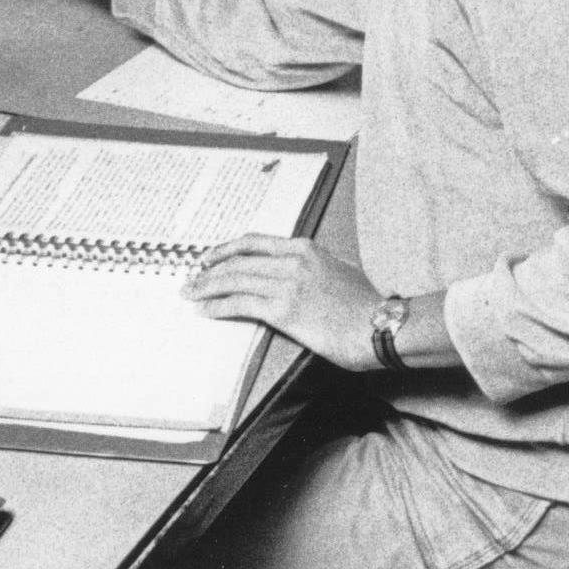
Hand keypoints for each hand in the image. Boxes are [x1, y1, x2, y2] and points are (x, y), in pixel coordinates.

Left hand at [185, 234, 377, 366]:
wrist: (378, 326)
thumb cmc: (364, 305)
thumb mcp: (339, 270)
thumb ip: (314, 266)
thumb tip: (298, 272)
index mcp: (304, 248)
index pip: (253, 242)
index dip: (225, 249)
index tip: (209, 257)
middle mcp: (292, 261)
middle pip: (238, 261)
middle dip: (209, 271)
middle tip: (192, 279)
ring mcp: (286, 284)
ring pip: (234, 280)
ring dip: (206, 288)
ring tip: (190, 294)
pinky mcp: (283, 310)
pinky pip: (240, 304)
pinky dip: (218, 306)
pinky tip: (206, 310)